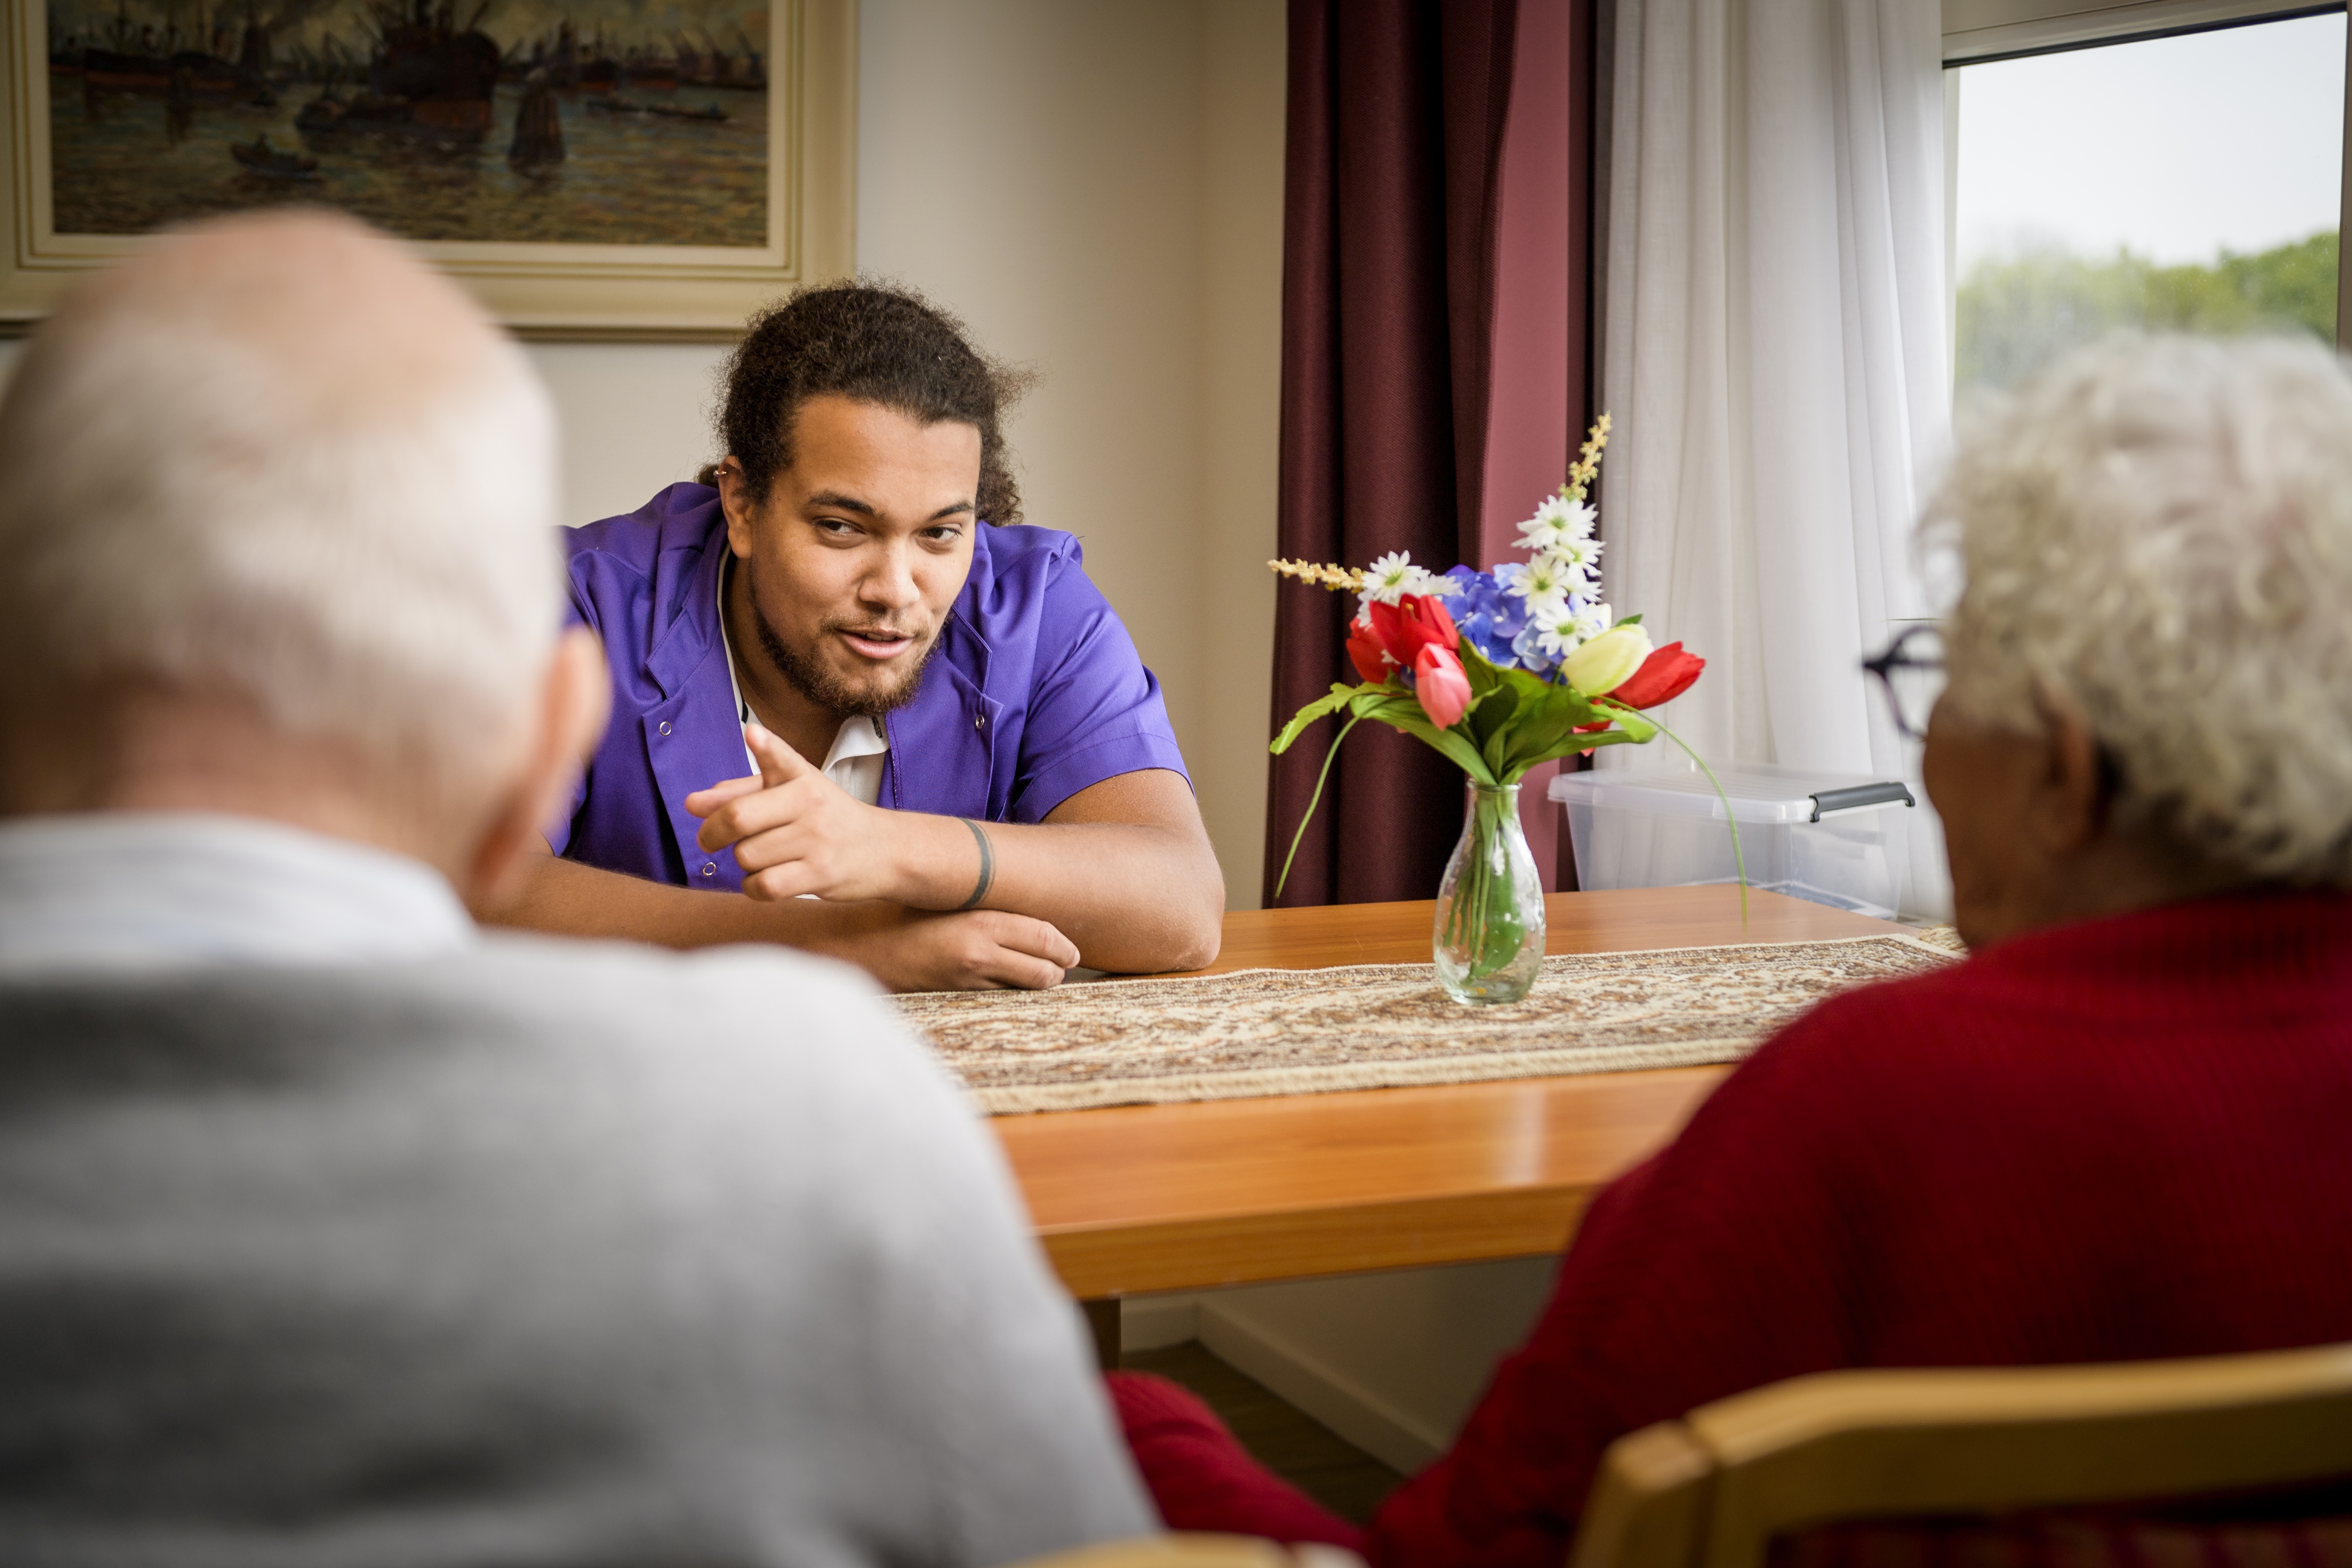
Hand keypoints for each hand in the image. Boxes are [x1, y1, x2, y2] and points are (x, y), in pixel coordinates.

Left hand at [687, 722, 905, 901]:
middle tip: (708, 840)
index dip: (766, 747)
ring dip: (743, 862)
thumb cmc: (826, 819)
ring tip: (761, 857)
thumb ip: (740, 794)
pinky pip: (763, 885)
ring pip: (747, 855)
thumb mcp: (790, 794)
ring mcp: (817, 840)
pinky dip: (753, 887)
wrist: (882, 851)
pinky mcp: (819, 874)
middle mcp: (811, 804)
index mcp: (803, 778)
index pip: (782, 758)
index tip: (753, 734)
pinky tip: (764, 879)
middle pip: (739, 818)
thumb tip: (693, 804)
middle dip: (712, 833)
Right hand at [830, 904, 1080, 990]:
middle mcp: (980, 953)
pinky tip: (1009, 978)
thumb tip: (1025, 900)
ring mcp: (969, 979)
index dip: (1063, 946)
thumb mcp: (948, 897)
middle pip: (1043, 971)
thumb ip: (986, 902)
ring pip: (1024, 988)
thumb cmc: (902, 911)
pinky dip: (1011, 988)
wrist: (860, 945)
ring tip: (1041, 971)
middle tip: (1061, 963)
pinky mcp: (957, 994)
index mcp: (981, 922)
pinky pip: (999, 994)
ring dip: (1036, 981)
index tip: (1072, 950)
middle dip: (1056, 969)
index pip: (1042, 936)